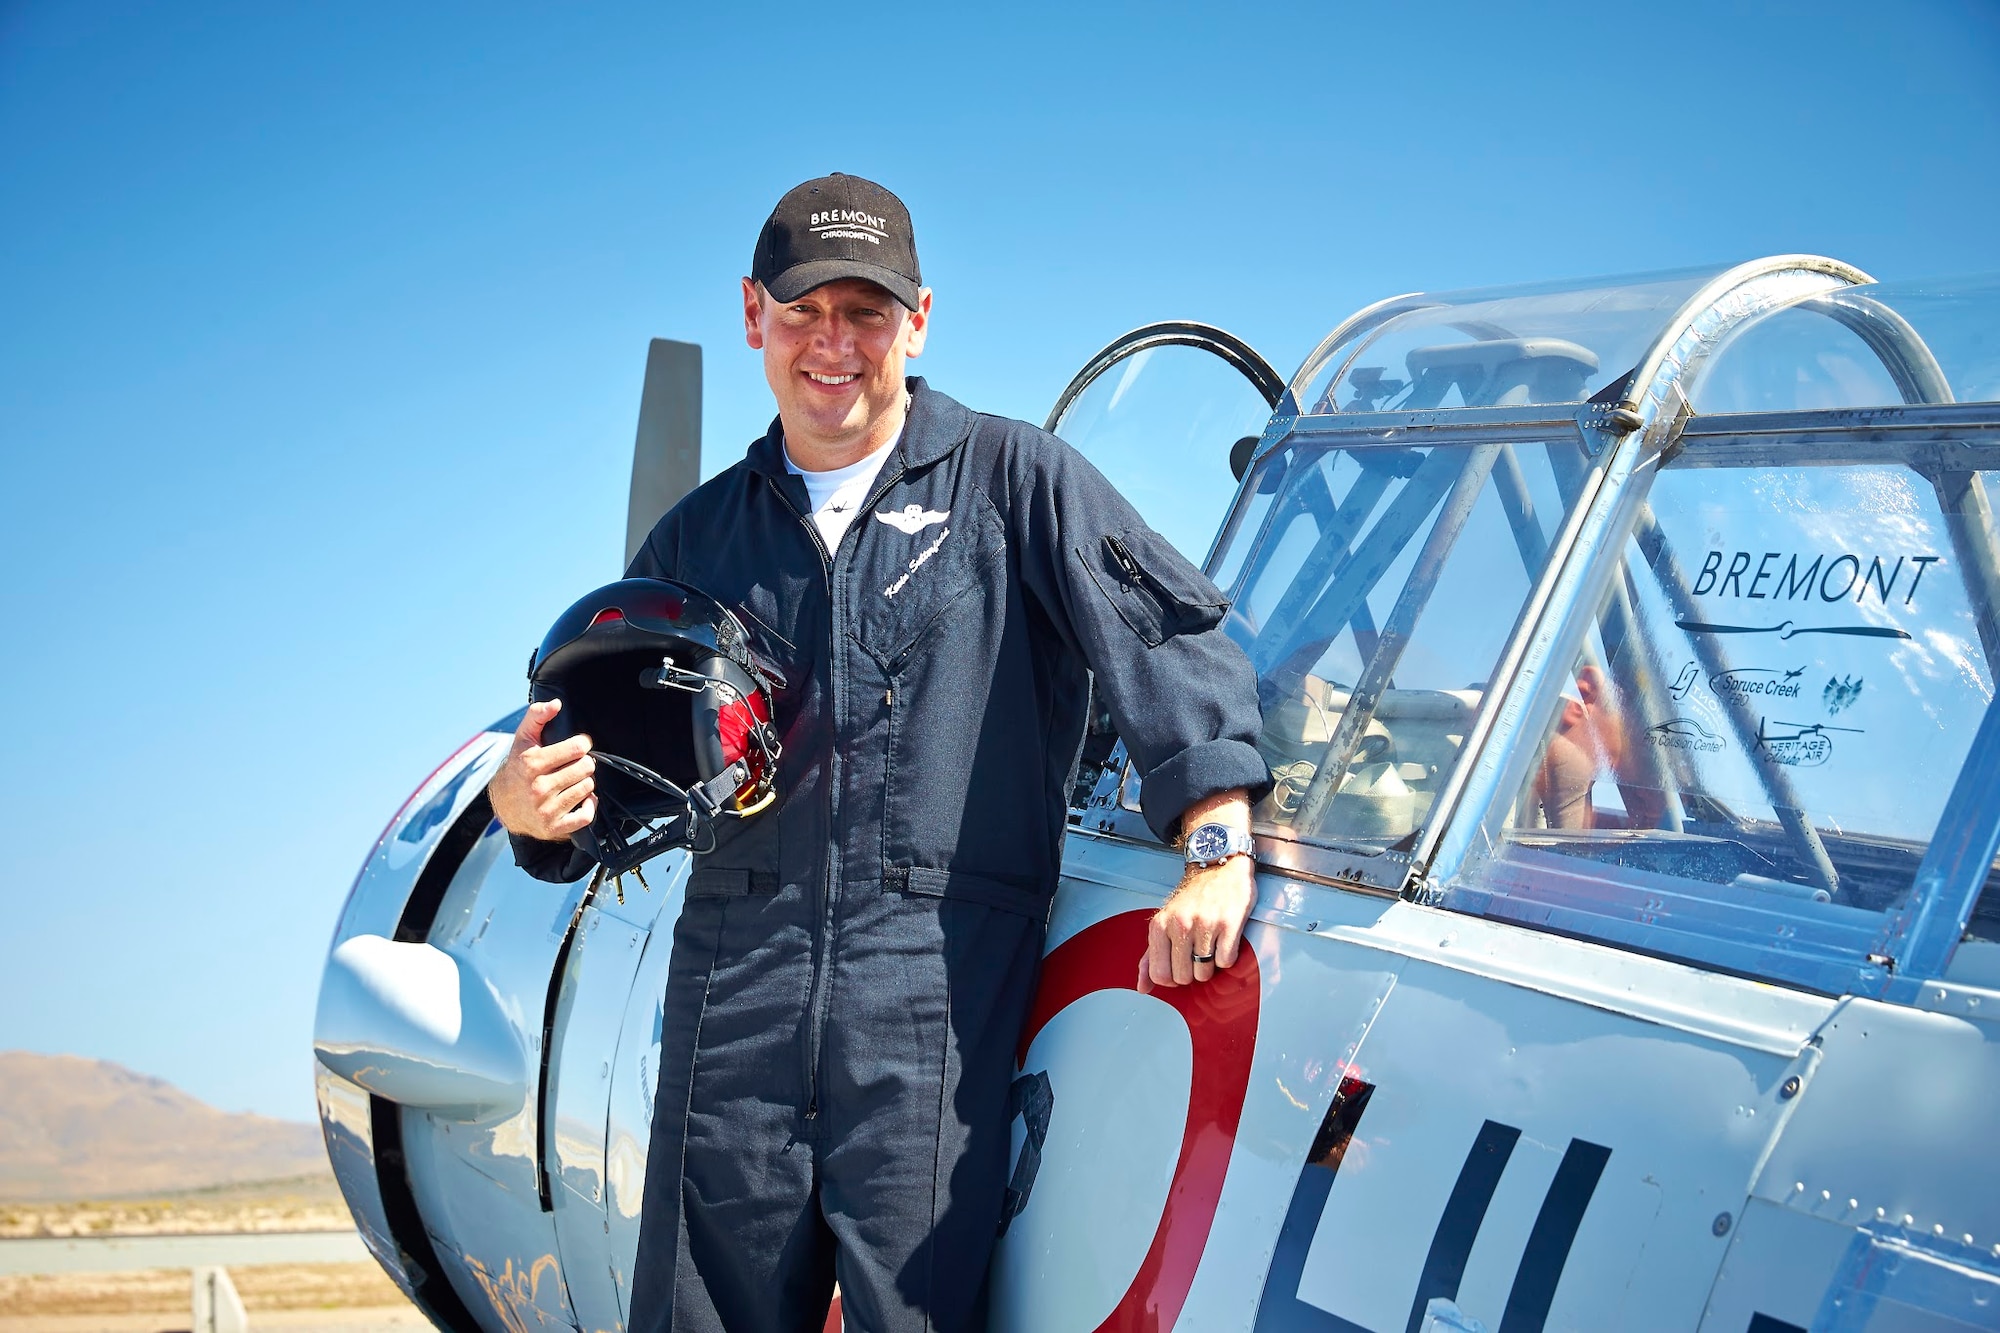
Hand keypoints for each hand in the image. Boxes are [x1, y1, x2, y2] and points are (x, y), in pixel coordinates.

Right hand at [488, 699, 596, 841]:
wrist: (505, 805)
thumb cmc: (517, 769)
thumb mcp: (522, 739)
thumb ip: (537, 716)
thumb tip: (554, 704)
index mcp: (532, 763)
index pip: (577, 748)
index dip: (582, 744)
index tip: (578, 746)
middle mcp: (538, 787)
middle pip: (586, 768)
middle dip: (584, 764)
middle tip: (575, 765)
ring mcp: (546, 809)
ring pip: (588, 788)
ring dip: (585, 783)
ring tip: (574, 780)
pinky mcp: (554, 827)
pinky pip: (586, 816)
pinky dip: (589, 806)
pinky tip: (581, 799)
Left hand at [1139, 854, 1254, 993]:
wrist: (1219, 868)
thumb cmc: (1192, 899)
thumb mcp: (1165, 922)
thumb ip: (1150, 956)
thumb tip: (1142, 987)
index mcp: (1160, 926)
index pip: (1160, 975)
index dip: (1172, 978)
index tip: (1179, 966)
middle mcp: (1180, 925)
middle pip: (1183, 978)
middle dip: (1192, 972)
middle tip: (1197, 953)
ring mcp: (1205, 925)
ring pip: (1205, 973)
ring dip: (1210, 965)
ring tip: (1210, 945)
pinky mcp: (1229, 924)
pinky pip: (1226, 962)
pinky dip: (1227, 957)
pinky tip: (1223, 940)